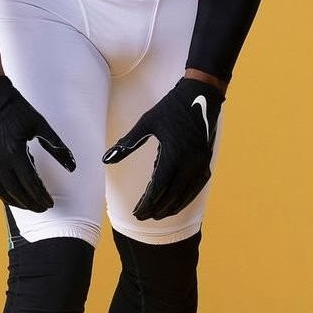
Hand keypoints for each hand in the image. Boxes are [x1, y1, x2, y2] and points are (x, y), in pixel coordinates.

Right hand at [0, 76, 75, 212]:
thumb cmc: (15, 108)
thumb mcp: (40, 125)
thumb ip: (57, 147)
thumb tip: (72, 166)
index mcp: (13, 152)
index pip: (30, 183)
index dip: (41, 195)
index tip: (49, 203)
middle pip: (15, 191)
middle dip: (30, 202)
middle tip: (41, 208)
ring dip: (14, 201)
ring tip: (27, 205)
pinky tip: (7, 194)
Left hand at [102, 77, 224, 219]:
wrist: (200, 94)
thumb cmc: (171, 108)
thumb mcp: (146, 123)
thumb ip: (127, 143)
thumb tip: (106, 159)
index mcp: (173, 155)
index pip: (158, 188)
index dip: (147, 203)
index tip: (136, 212)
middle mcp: (189, 163)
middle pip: (172, 196)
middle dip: (157, 209)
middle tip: (143, 217)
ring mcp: (200, 163)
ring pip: (186, 194)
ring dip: (172, 207)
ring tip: (158, 214)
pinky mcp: (206, 161)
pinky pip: (196, 187)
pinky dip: (186, 198)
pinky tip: (177, 202)